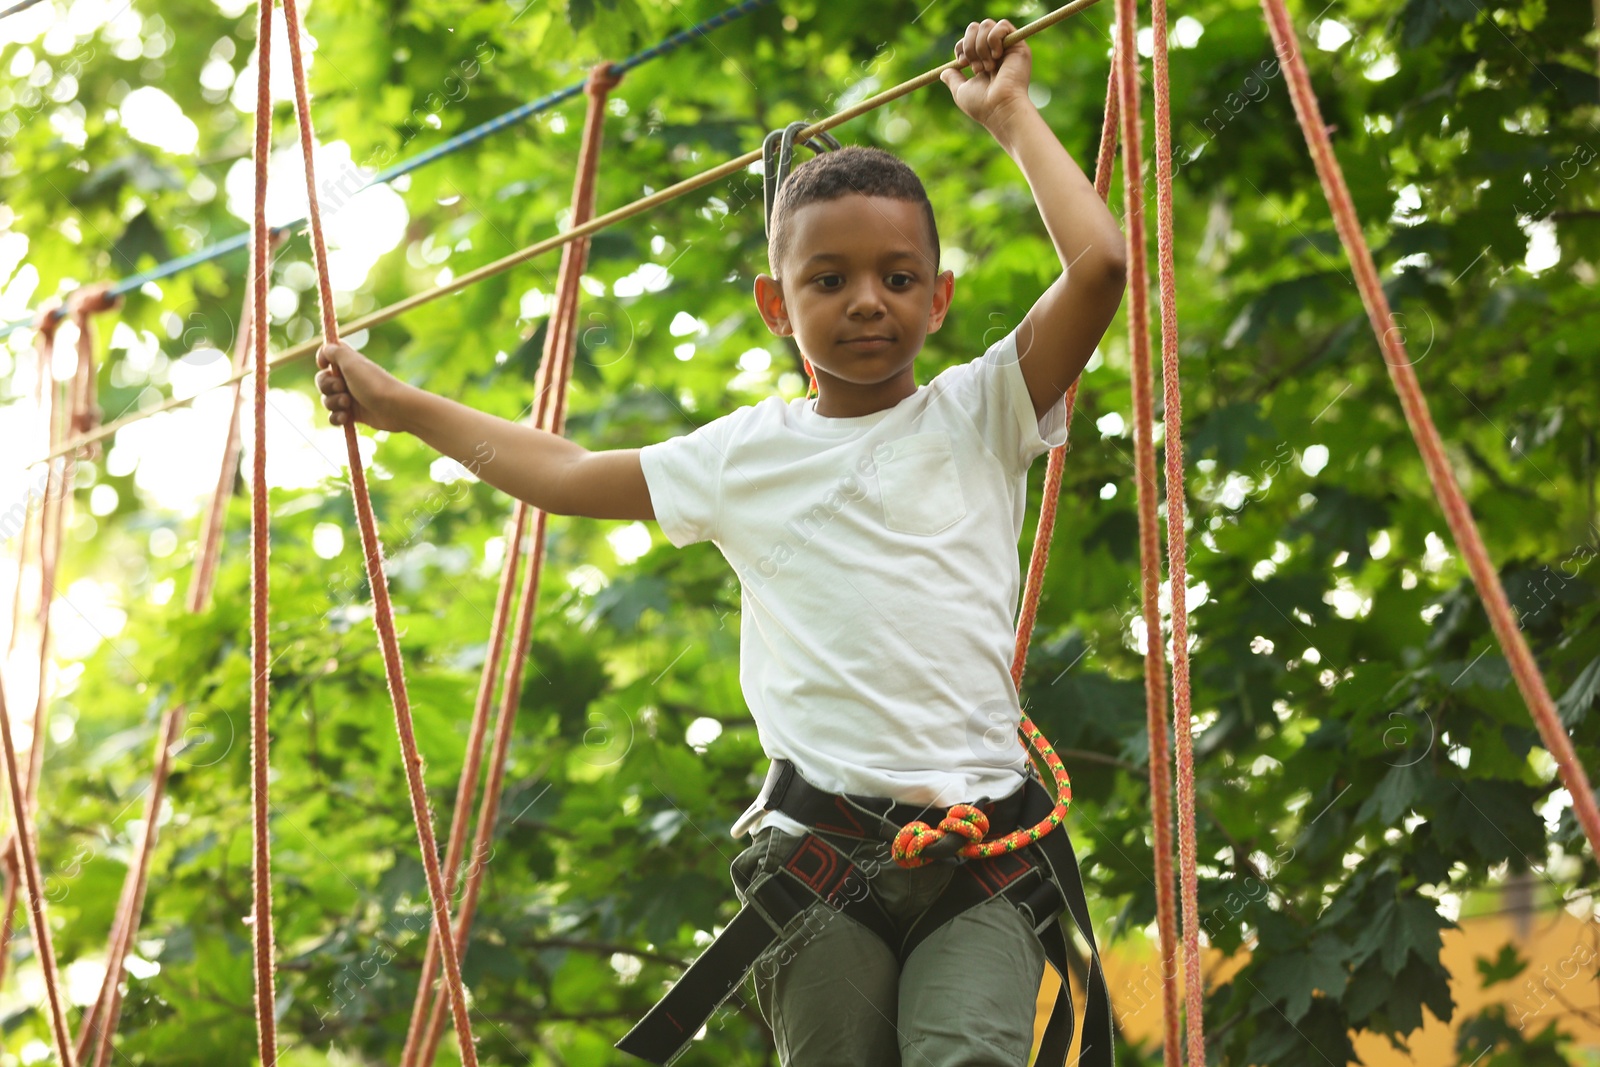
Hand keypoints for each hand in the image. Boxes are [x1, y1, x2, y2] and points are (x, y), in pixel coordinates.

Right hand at [316, 340, 408, 431]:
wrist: (394, 409)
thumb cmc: (373, 384)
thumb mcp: (352, 362)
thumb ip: (336, 351)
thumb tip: (326, 347)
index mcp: (348, 363)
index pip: (327, 357)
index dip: (322, 361)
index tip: (324, 366)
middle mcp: (348, 379)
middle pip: (322, 381)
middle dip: (327, 387)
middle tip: (342, 388)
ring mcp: (350, 397)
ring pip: (327, 400)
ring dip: (333, 403)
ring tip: (347, 404)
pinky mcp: (353, 414)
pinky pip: (334, 416)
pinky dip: (337, 418)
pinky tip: (346, 417)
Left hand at [940, 19, 1033, 137]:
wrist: (1000, 109)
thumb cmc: (982, 105)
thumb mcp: (961, 92)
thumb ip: (953, 79)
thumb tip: (944, 72)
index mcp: (984, 60)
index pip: (968, 38)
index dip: (961, 46)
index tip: (962, 63)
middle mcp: (996, 51)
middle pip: (976, 27)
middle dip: (969, 45)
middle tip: (976, 68)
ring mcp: (1008, 47)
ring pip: (987, 24)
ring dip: (980, 47)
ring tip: (987, 67)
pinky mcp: (1019, 45)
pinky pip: (1002, 25)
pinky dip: (993, 39)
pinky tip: (996, 57)